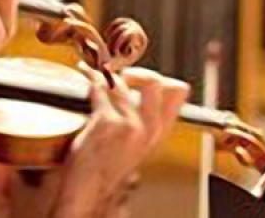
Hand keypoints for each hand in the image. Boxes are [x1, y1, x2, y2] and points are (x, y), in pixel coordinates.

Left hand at [53, 66, 188, 217]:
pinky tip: (85, 75)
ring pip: (123, 82)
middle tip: (122, 73)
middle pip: (156, 81)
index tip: (143, 77)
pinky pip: (100, 88)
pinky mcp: (106, 122)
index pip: (178, 92)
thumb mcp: (135, 148)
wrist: (86, 194)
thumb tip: (138, 93)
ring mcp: (128, 124)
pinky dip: (91, 78)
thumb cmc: (104, 172)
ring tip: (97, 71)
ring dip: (107, 73)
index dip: (161, 78)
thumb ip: (143, 123)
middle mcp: (148, 128)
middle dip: (137, 72)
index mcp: (158, 134)